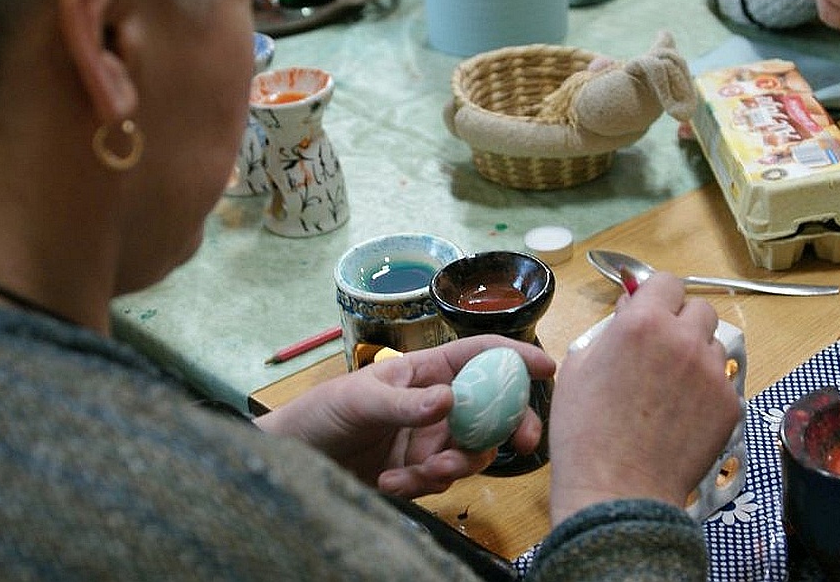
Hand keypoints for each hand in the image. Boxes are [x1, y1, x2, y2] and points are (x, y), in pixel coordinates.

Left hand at [255, 334, 555, 497]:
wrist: (292, 463)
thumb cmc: (321, 413)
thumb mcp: (359, 399)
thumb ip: (405, 403)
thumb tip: (450, 400)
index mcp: (427, 371)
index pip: (480, 355)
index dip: (516, 356)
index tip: (548, 366)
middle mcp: (437, 404)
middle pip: (494, 408)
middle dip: (514, 424)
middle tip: (524, 443)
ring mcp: (430, 439)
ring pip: (473, 450)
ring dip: (458, 463)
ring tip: (423, 470)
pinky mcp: (419, 473)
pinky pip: (443, 480)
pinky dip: (423, 485)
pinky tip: (390, 482)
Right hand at [547, 272, 741, 525]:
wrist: (618, 490)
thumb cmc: (584, 430)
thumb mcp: (579, 366)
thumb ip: (610, 329)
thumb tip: (631, 309)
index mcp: (642, 322)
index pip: (666, 282)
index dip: (656, 296)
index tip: (649, 312)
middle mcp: (683, 339)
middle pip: (699, 308)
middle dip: (681, 321)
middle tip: (661, 349)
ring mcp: (712, 372)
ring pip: (713, 344)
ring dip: (696, 354)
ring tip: (671, 388)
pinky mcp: (730, 404)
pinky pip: (722, 381)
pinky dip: (706, 391)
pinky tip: (682, 415)